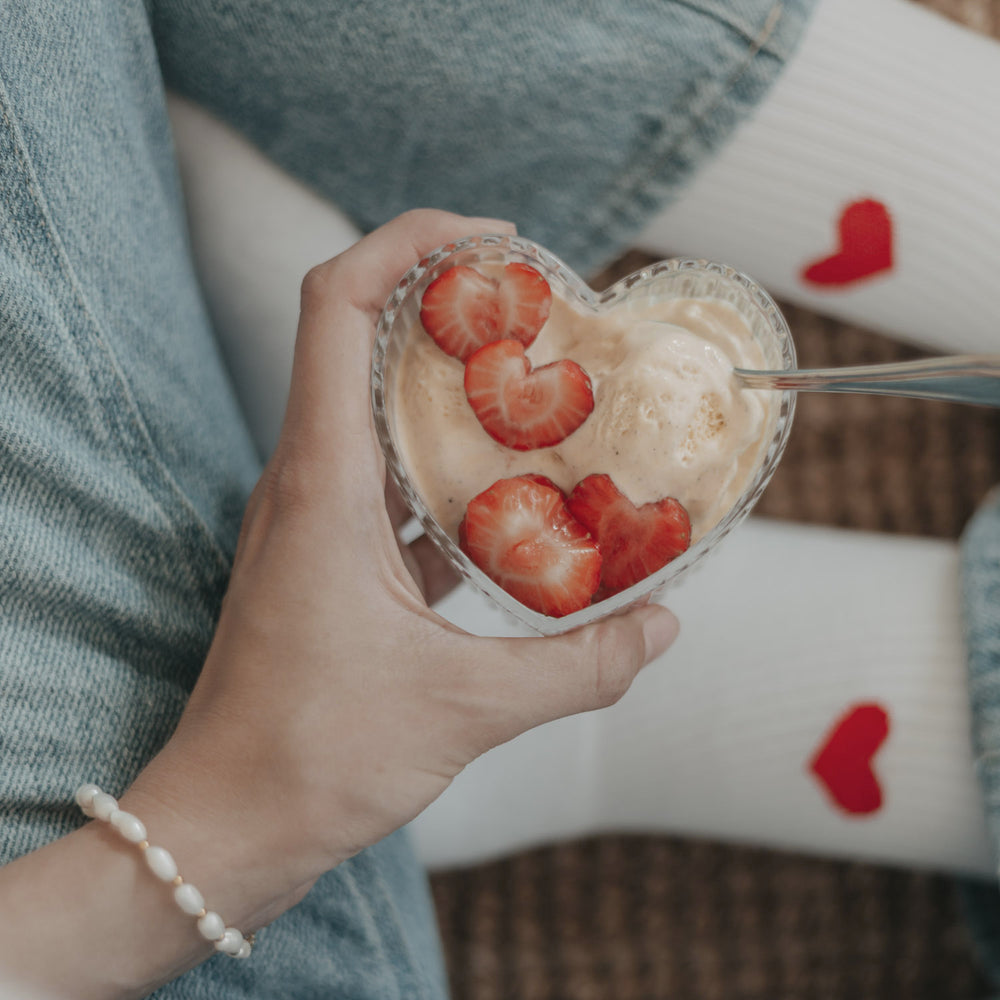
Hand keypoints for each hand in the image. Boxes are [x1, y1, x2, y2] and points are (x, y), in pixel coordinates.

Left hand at [129, 210, 678, 917]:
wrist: (230, 822)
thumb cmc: (315, 757)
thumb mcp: (466, 708)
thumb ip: (579, 667)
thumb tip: (663, 627)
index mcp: (323, 482)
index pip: (337, 306)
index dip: (408, 243)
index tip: (496, 242)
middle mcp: (310, 480)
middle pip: (365, 342)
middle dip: (456, 310)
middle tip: (548, 315)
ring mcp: (316, 519)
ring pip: (383, 415)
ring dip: (458, 394)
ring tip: (549, 395)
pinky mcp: (332, 559)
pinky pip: (396, 488)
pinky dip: (455, 475)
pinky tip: (524, 501)